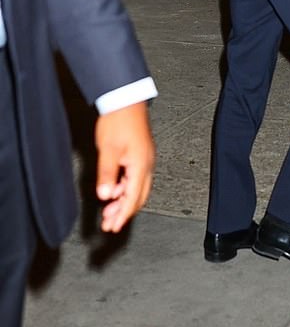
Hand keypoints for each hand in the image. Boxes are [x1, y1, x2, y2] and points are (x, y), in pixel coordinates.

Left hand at [95, 101, 154, 232]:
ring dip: (124, 200)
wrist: (125, 99)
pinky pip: (136, 177)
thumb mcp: (108, 150)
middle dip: (124, 212)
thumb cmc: (118, 120)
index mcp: (141, 165)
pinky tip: (115, 190)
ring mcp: (145, 158)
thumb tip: (106, 196)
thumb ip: (107, 175)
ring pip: (138, 187)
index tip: (113, 227)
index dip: (122, 215)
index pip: (133, 198)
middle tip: (109, 223)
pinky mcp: (141, 153)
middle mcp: (147, 164)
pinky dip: (125, 188)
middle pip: (139, 196)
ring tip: (108, 210)